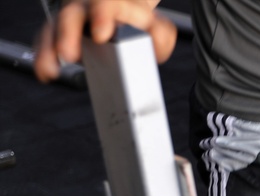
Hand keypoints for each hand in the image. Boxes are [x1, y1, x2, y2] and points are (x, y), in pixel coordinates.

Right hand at [34, 0, 177, 82]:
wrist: (125, 17)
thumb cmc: (138, 24)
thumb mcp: (156, 27)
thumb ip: (161, 35)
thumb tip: (156, 45)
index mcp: (112, 4)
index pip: (105, 4)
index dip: (101, 16)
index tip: (101, 34)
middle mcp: (87, 8)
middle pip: (71, 14)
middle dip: (68, 34)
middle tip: (69, 54)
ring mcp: (72, 20)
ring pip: (54, 28)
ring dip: (50, 49)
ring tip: (51, 68)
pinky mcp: (61, 33)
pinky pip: (47, 41)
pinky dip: (45, 57)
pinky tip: (46, 71)